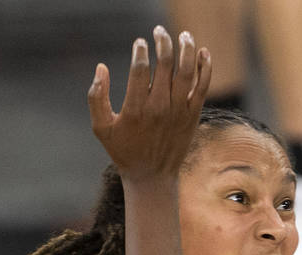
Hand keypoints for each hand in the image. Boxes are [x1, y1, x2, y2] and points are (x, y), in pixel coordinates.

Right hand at [87, 26, 211, 180]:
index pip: (140, 69)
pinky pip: (202, 85)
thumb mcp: (101, 128)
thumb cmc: (123, 150)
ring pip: (187, 70)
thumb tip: (100, 68)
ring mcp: (178, 111)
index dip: (140, 50)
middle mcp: (159, 108)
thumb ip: (96, 97)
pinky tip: (202, 52)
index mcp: (135, 109)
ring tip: (182, 34)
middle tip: (158, 32)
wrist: (152, 177)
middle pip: (165, 64)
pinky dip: (205, 66)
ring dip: (186, 47)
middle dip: (163, 42)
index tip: (139, 42)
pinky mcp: (192, 114)